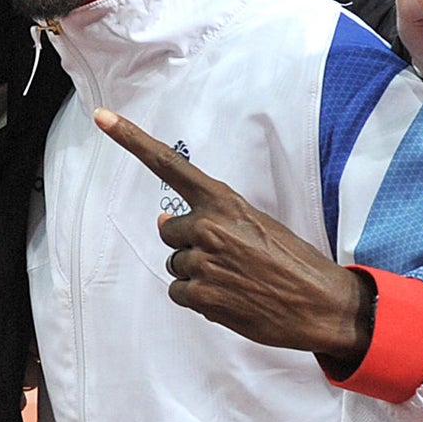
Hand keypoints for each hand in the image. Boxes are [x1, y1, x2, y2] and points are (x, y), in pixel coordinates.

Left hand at [94, 109, 369, 368]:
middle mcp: (207, 226)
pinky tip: (229, 298)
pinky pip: (179, 292)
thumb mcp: (256, 224)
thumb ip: (210, 217)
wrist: (320, 304)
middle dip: (190, 244)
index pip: (169, 165)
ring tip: (235, 279)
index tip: (101, 117)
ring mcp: (202, 262)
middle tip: (229, 257)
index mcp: (223, 201)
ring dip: (197, 273)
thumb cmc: (291, 261)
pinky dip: (198, 298)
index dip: (131, 139)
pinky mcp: (201, 295)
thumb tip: (163, 221)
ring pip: (175, 264)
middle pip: (169, 232)